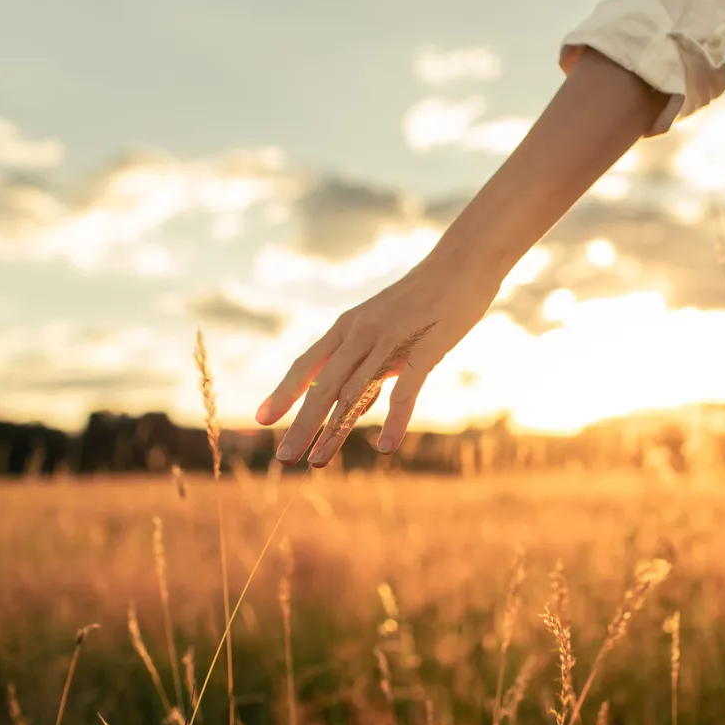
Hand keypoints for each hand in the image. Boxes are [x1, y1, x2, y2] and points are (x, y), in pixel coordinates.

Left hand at [255, 256, 499, 466]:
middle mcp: (361, 334)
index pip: (307, 365)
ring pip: (356, 394)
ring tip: (318, 461)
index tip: (261, 420)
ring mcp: (391, 342)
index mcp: (348, 327)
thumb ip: (368, 357)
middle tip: (283, 458)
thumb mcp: (384, 322)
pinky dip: (394, 422)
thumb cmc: (425, 296)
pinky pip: (405, 392)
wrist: (464, 263)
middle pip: (325, 387)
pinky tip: (386, 448)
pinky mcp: (424, 350)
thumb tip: (355, 398)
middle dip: (302, 425)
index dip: (284, 393)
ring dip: (335, 431)